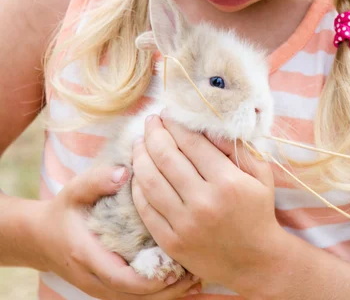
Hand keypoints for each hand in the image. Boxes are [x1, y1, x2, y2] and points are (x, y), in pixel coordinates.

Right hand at [31, 166, 200, 299]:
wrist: (42, 238)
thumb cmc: (65, 211)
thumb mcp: (75, 190)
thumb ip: (98, 180)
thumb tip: (124, 173)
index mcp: (87, 255)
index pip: (122, 278)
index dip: (150, 279)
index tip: (175, 266)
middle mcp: (95, 279)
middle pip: (136, 297)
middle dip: (167, 290)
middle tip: (195, 271)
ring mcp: (102, 288)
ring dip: (168, 294)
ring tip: (196, 278)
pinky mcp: (109, 289)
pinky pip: (137, 298)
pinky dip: (160, 293)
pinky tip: (183, 282)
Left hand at [131, 115, 285, 295]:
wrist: (257, 262)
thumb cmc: (258, 210)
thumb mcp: (260, 174)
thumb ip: (236, 147)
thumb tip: (208, 124)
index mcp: (227, 182)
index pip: (191, 143)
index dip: (176, 123)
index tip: (168, 113)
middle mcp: (204, 202)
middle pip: (166, 157)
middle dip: (154, 133)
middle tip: (150, 121)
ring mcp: (185, 224)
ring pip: (150, 181)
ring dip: (140, 156)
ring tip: (138, 142)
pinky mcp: (172, 242)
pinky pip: (146, 208)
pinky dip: (138, 186)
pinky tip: (138, 172)